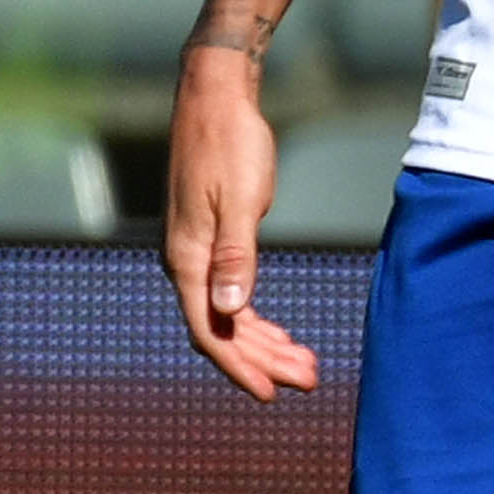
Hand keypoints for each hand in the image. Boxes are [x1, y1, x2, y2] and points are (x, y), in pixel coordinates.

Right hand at [167, 39, 320, 398]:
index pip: (211, 332)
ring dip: (264, 343)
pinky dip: (255, 317)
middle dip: (263, 360)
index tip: (270, 395)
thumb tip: (232, 312)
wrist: (215, 99)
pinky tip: (279, 331)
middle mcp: (185, 262)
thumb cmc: (230, 144)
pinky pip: (230, 293)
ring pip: (228, 315)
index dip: (239, 367)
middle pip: (222, 330)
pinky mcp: (210, 241)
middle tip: (308, 382)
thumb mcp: (240, 201)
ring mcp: (196, 252)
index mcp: (187, 259)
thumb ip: (237, 258)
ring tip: (305, 364)